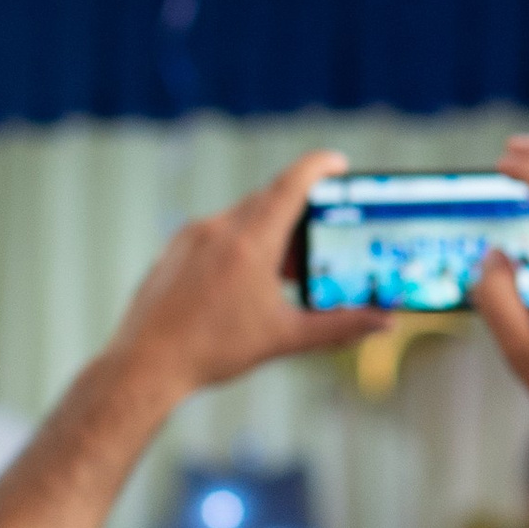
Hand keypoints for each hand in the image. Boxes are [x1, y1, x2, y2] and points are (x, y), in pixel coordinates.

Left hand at [109, 148, 385, 397]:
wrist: (144, 365)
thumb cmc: (213, 351)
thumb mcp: (285, 338)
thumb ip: (339, 326)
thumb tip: (384, 321)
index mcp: (250, 243)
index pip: (291, 185)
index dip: (319, 168)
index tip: (338, 163)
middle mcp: (218, 229)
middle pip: (268, 200)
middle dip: (297, 212)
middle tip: (318, 238)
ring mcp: (191, 237)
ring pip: (241, 217)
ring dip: (268, 232)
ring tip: (282, 271)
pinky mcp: (174, 251)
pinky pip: (215, 232)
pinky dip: (239, 244)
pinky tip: (242, 283)